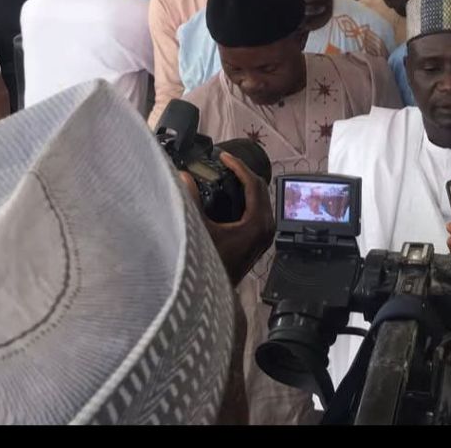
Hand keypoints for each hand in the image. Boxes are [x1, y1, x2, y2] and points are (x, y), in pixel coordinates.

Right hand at [181, 152, 274, 285]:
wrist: (217, 294)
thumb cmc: (209, 264)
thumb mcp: (199, 231)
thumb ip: (192, 202)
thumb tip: (183, 177)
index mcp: (258, 222)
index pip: (253, 184)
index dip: (238, 166)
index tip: (224, 156)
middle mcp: (267, 227)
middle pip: (261, 188)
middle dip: (243, 172)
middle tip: (224, 163)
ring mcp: (266, 233)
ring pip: (261, 199)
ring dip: (246, 184)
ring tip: (227, 174)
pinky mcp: (260, 238)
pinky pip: (258, 209)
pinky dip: (247, 197)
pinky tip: (231, 194)